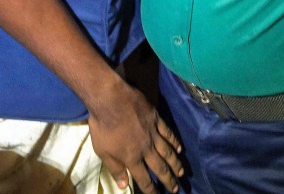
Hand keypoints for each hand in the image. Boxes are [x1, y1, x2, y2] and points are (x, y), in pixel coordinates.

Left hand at [88, 78, 182, 192]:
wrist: (111, 100)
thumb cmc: (103, 126)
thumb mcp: (102, 151)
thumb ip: (115, 169)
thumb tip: (124, 186)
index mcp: (132, 158)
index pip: (144, 179)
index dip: (151, 189)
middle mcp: (146, 149)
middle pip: (160, 167)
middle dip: (168, 180)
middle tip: (176, 189)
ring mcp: (153, 134)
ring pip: (168, 152)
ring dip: (175, 163)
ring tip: (181, 172)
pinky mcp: (156, 120)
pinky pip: (168, 133)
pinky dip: (175, 142)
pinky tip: (180, 148)